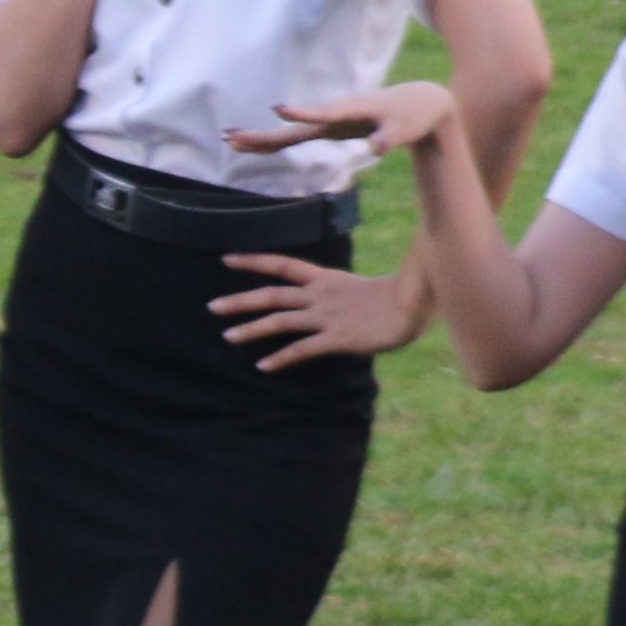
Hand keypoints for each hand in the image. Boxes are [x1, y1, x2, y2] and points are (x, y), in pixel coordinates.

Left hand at [215, 250, 426, 369]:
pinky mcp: (335, 338)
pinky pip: (302, 349)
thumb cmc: (394, 298)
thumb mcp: (358, 290)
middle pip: (272, 295)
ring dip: (251, 329)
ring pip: (280, 321)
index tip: (225, 259)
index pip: (282, 264)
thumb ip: (338, 296)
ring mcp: (326, 316)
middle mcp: (319, 295)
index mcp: (325, 279)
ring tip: (228, 337)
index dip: (253, 261)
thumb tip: (329, 304)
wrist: (413, 306)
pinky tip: (263, 366)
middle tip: (212, 307)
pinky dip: (281, 358)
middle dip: (240, 301)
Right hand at [230, 82, 454, 157]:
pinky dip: (275, 141)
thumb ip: (389, 138)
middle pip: (292, 127)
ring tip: (230, 140)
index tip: (279, 110)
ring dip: (260, 138)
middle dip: (263, 132)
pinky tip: (256, 148)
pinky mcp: (329, 128)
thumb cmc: (412, 115)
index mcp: (350, 111)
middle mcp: (333, 114)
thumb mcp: (405, 128)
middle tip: (231, 136)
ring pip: (289, 132)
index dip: (303, 114)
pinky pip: (296, 136)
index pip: (322, 115)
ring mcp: (328, 121)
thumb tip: (376, 150)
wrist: (417, 102)